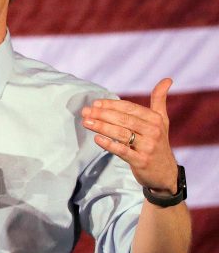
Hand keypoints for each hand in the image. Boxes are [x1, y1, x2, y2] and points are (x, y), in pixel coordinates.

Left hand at [81, 78, 177, 193]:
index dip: (111, 104)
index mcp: (156, 119)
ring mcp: (148, 147)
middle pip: (123, 119)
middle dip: (102, 114)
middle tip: (85, 111)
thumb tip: (167, 79)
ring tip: (86, 122)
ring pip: (121, 134)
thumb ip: (160, 100)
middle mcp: (153, 131)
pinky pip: (122, 151)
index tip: (95, 103)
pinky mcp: (141, 161)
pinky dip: (109, 144)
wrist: (165, 172)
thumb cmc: (158, 142)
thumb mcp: (162, 120)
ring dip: (101, 126)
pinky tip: (96, 138)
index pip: (130, 108)